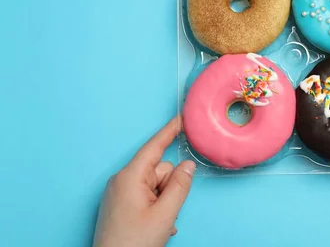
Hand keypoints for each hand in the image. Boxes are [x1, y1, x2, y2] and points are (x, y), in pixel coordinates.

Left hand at [93, 116, 195, 246]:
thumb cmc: (133, 244)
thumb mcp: (164, 214)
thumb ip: (180, 186)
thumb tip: (187, 165)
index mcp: (129, 177)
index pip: (154, 147)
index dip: (169, 131)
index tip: (181, 117)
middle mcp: (121, 181)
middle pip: (159, 170)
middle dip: (170, 186)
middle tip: (168, 211)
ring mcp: (119, 193)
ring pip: (155, 185)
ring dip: (165, 201)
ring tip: (160, 224)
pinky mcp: (120, 205)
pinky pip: (146, 196)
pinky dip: (156, 208)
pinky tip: (155, 227)